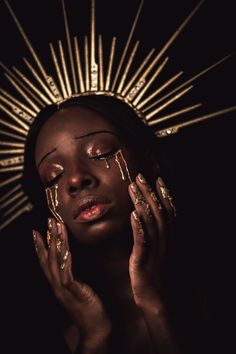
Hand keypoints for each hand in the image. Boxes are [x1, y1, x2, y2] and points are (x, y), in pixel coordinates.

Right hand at [32, 219, 110, 352]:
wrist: (97, 327)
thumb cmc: (90, 307)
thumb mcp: (80, 289)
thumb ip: (75, 277)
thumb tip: (75, 262)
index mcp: (59, 284)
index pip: (46, 262)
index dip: (41, 247)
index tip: (37, 232)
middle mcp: (57, 285)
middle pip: (48, 259)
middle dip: (47, 239)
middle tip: (48, 222)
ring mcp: (63, 289)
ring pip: (55, 262)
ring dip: (55, 243)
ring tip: (56, 227)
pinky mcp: (72, 291)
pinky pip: (66, 272)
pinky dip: (64, 258)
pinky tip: (65, 248)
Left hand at [128, 174, 175, 308]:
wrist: (156, 301)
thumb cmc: (154, 275)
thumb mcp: (156, 252)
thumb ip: (152, 235)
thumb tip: (144, 218)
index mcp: (167, 239)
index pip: (166, 212)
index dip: (162, 194)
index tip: (156, 178)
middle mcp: (164, 242)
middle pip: (158, 213)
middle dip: (150, 193)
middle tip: (140, 177)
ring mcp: (155, 251)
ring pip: (151, 223)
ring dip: (142, 203)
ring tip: (134, 188)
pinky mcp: (144, 261)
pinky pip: (142, 241)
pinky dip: (139, 226)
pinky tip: (133, 214)